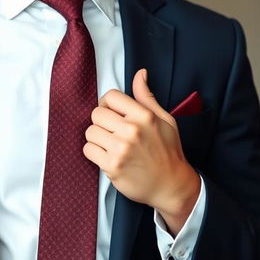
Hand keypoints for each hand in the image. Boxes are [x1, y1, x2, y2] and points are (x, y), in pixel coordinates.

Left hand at [83, 68, 199, 233]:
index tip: (113, 113)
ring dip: (97, 138)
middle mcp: (131, 130)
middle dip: (102, 122)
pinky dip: (94, 153)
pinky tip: (108, 156)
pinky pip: (88, 149)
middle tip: (112, 132)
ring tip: (110, 145)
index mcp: (143, 116)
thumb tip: (140, 74)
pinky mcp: (112, 166)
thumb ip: (147, 97)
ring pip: (90, 132)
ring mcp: (121, 149)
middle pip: (96, 113)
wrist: (171, 186)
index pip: (111, 96)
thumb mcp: (164, 120)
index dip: (108, 104)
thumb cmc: (168, 151)